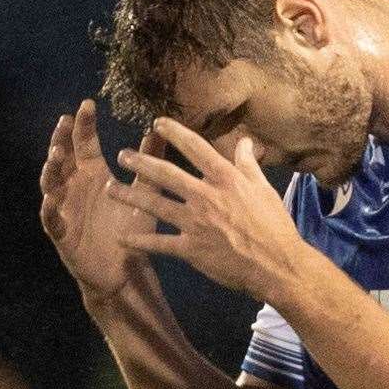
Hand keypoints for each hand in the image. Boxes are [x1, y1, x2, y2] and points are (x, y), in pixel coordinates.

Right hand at [39, 100, 163, 305]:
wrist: (124, 268)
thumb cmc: (131, 229)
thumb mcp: (144, 194)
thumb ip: (149, 165)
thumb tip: (157, 133)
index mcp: (94, 175)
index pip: (84, 144)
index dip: (83, 125)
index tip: (86, 105)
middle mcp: (76, 187)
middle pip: (63, 158)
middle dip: (61, 139)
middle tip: (64, 122)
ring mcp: (65, 208)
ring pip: (51, 184)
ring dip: (51, 169)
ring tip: (56, 155)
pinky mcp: (62, 232)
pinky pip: (51, 218)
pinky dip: (50, 207)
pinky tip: (52, 198)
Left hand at [109, 119, 307, 304]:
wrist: (277, 266)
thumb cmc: (274, 226)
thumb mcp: (264, 189)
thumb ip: (248, 164)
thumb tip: (246, 141)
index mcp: (225, 179)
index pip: (195, 148)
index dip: (174, 132)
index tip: (157, 123)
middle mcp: (206, 196)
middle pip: (166, 173)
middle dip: (141, 162)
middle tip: (122, 155)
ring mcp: (196, 223)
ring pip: (155, 204)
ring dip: (130, 196)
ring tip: (111, 189)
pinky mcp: (191, 250)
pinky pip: (159, 244)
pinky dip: (139, 241)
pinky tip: (122, 237)